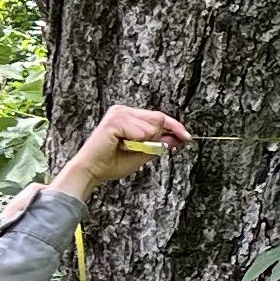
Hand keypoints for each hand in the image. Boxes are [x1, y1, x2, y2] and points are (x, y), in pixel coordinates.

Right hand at [52, 103, 192, 197]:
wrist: (92, 170)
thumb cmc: (112, 163)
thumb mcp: (142, 154)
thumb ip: (159, 145)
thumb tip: (178, 139)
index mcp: (129, 115)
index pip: (159, 117)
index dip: (175, 127)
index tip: (187, 137)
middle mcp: (124, 110)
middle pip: (159, 119)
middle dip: (156, 138)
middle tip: (136, 148)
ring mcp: (118, 113)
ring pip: (152, 126)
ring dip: (144, 142)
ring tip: (125, 147)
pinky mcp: (114, 120)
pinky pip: (141, 132)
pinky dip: (136, 143)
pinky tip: (120, 146)